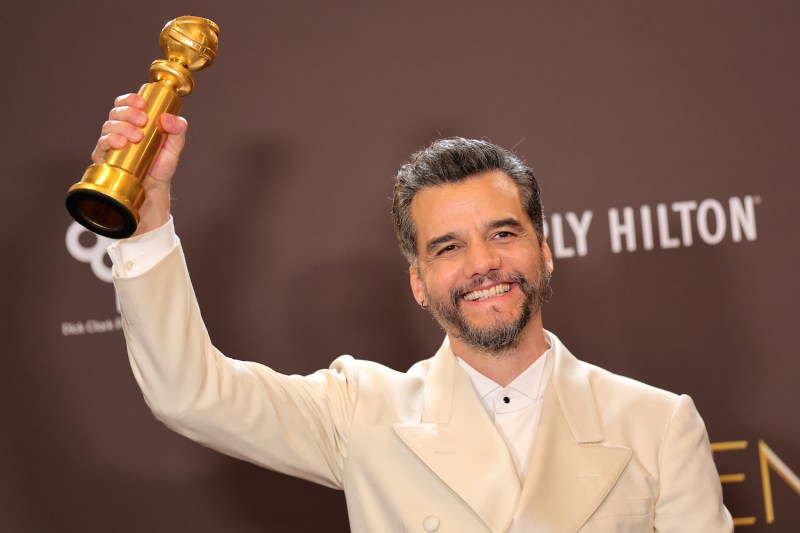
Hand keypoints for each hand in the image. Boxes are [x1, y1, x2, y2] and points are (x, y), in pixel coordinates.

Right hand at [91, 93, 188, 235]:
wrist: (152, 196)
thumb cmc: (159, 171)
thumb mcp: (174, 150)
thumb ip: (178, 132)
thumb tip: (169, 118)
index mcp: (135, 125)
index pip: (126, 105)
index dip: (130, 99)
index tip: (141, 102)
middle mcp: (120, 133)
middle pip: (116, 113)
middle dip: (128, 112)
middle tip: (143, 121)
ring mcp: (111, 146)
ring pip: (108, 126)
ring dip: (122, 126)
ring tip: (137, 136)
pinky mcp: (104, 160)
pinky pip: (101, 145)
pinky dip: (109, 140)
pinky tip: (120, 143)